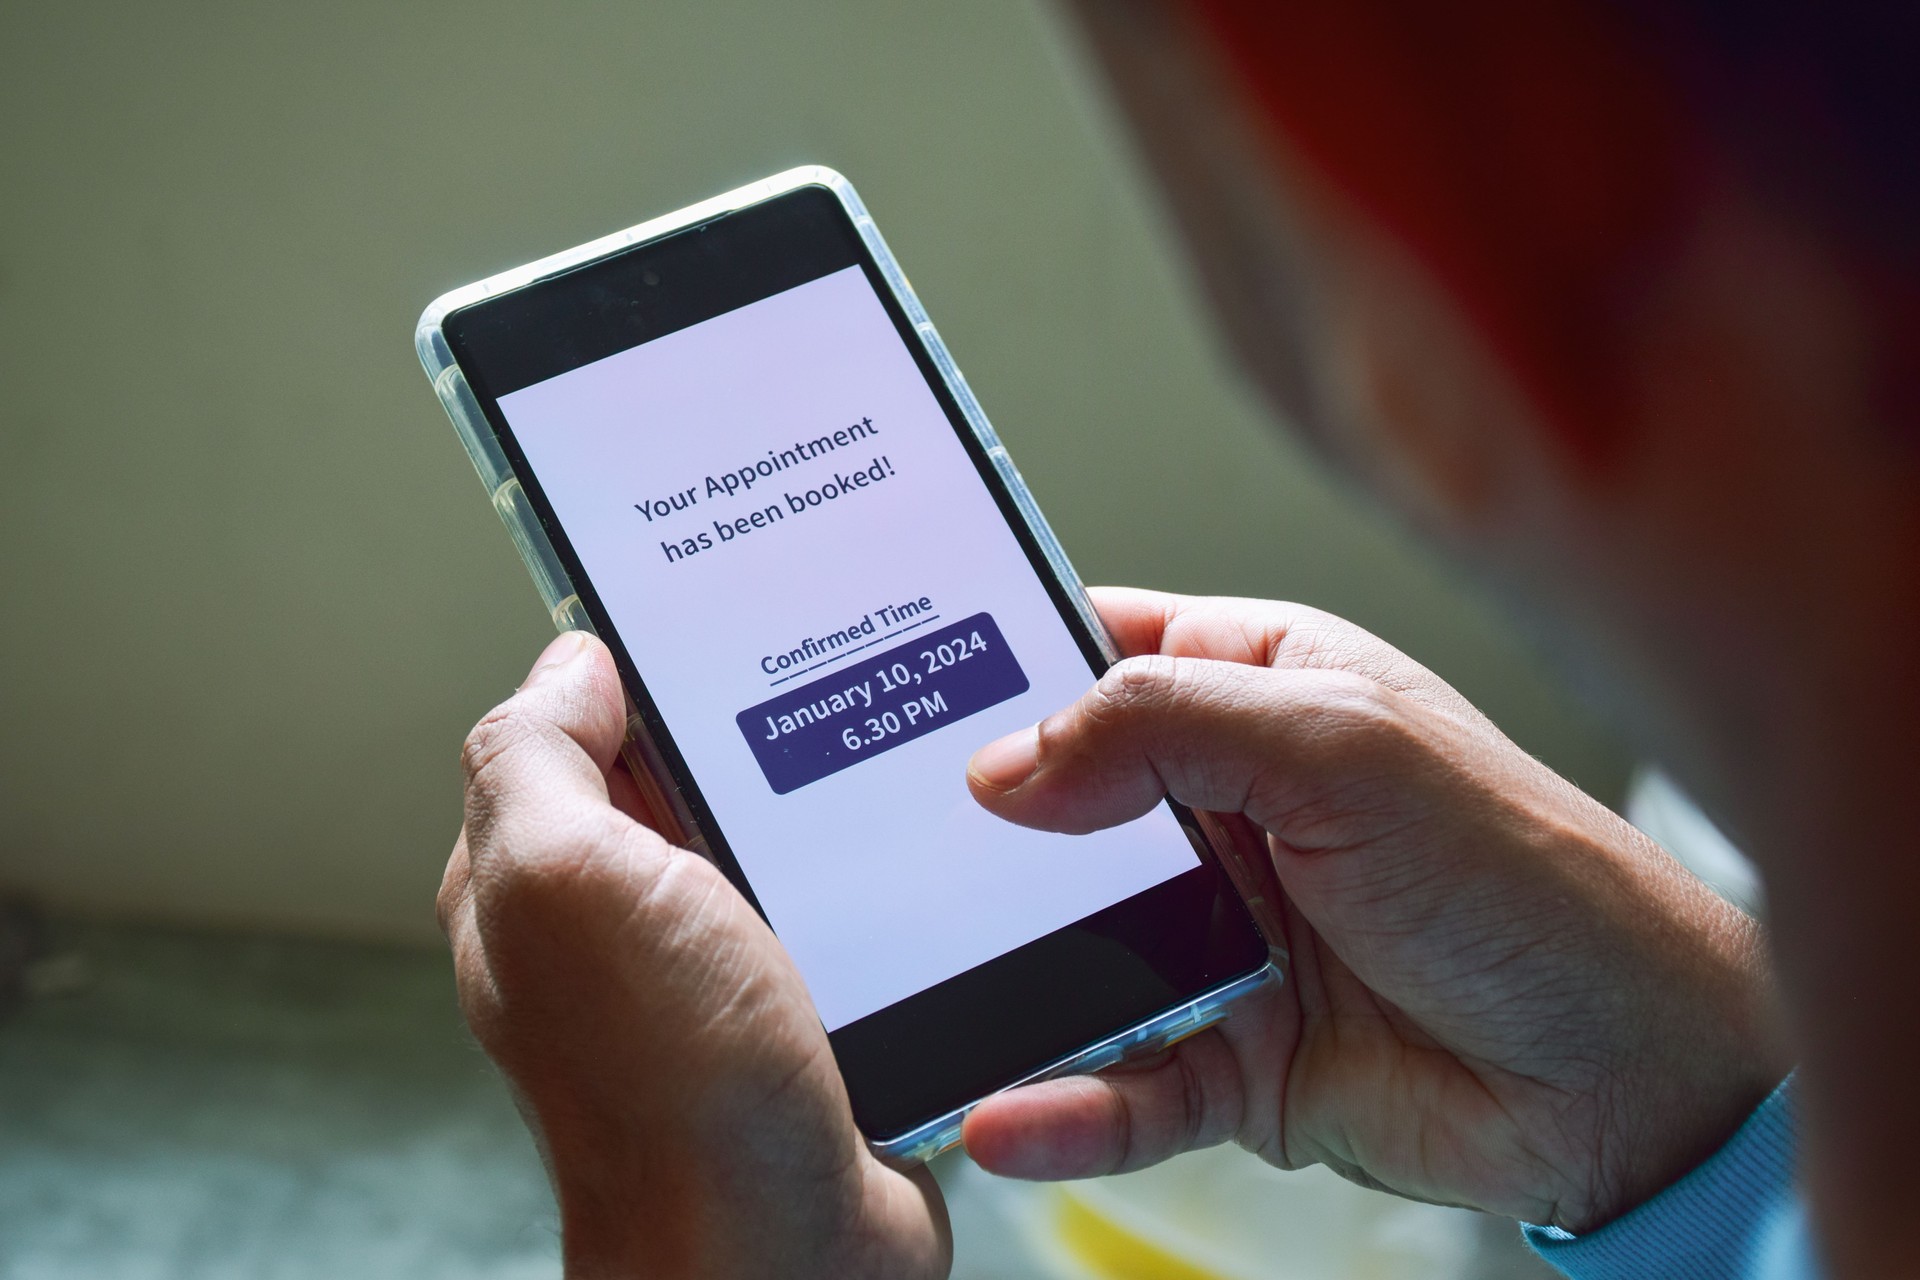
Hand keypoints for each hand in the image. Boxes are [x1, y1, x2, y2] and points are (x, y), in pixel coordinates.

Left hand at [440, 631, 948, 1278]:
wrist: (786, 1251)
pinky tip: (916, 847)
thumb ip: (536, 759)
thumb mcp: (568, 885)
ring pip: (772, 837)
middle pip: (682, 776)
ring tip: (886, 744)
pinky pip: (842, 904)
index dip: (633, 662)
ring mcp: (715, 972)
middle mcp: (620, 926)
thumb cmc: (670, 1087)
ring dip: (822, 798)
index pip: (570, 729)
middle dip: (747, 724)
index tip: (716, 603)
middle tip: (829, 666)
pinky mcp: (806, 1008)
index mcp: (540, 883)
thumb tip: (570, 661)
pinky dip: (875, 873)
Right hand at [962, 588, 1785, 1231]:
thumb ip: (1164, 730)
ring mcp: (1226, 938)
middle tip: (867, 842)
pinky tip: (1008, 1113)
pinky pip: (1121, 1084)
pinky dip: (1061, 1106)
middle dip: (976, 831)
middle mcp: (1233, 811)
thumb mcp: (1341, 748)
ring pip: (1074, 954)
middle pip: (1063, 808)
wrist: (1633, 1076)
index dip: (1006, 660)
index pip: (1104, 653)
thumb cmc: (1529, 878)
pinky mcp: (1234, 1058)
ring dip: (1002, 979)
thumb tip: (1009, 762)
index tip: (901, 677)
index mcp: (1266, 693)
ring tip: (912, 991)